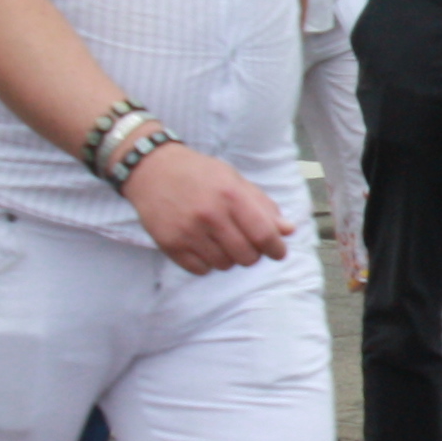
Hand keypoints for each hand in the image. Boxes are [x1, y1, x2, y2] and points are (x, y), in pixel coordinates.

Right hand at [123, 142, 290, 274]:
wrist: (152, 170)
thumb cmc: (199, 174)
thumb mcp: (234, 181)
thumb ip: (263, 206)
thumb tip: (288, 231)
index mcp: (231, 196)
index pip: (264, 235)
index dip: (276, 248)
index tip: (278, 252)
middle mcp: (210, 215)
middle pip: (247, 256)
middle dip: (252, 254)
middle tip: (245, 243)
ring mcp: (188, 232)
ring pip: (225, 265)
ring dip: (229, 258)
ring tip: (221, 240)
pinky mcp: (170, 244)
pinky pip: (201, 270)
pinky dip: (207, 263)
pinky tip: (203, 246)